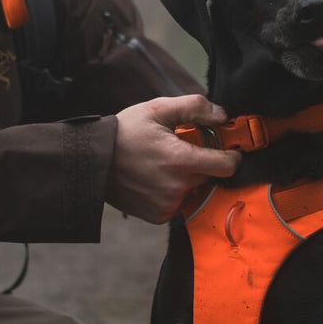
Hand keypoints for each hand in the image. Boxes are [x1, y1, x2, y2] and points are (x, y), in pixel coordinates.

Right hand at [106, 95, 240, 223]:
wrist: (92, 161)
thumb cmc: (124, 132)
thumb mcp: (157, 109)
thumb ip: (195, 107)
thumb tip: (222, 115)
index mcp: (180, 160)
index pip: (226, 166)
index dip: (231, 156)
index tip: (226, 149)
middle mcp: (177, 187)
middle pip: (209, 176)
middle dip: (201, 163)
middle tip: (180, 150)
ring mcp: (168, 205)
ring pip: (193, 189)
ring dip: (185, 178)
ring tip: (161, 164)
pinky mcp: (158, 216)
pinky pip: (178, 203)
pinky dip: (172, 193)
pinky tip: (154, 180)